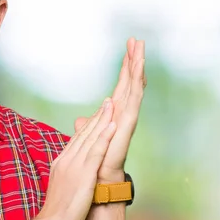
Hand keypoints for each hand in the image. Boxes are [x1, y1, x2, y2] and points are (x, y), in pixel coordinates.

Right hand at [36, 98, 116, 219]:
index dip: (90, 124)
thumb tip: (73, 164)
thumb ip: (68, 171)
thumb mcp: (61, 184)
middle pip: (84, 133)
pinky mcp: (83, 174)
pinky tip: (112, 125)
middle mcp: (67, 159)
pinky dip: (104, 136)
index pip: (78, 138)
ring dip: (101, 119)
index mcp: (62, 161)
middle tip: (108, 100)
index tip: (99, 112)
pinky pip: (96, 151)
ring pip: (90, 137)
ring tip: (111, 104)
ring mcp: (75, 165)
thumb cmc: (58, 209)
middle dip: (97, 115)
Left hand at [74, 37, 145, 182]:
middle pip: (130, 81)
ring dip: (137, 67)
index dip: (124, 67)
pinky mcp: (127, 123)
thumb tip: (79, 120)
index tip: (128, 48)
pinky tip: (139, 68)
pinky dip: (137, 83)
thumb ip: (87, 126)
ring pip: (134, 86)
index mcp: (114, 112)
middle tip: (137, 40)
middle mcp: (123, 112)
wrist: (99, 179)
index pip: (120, 84)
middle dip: (133, 60)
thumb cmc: (95, 160)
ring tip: (140, 48)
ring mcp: (126, 116)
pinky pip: (134, 98)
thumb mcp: (87, 137)